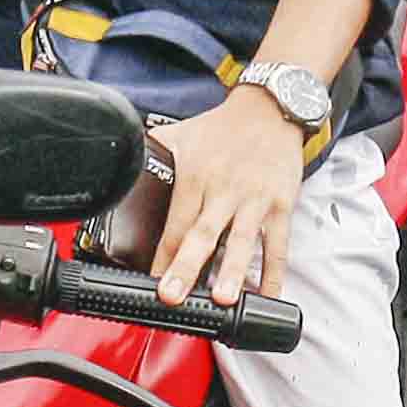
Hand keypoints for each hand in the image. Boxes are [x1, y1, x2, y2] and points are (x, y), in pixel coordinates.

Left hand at [146, 95, 307, 304]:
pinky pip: (278, 244)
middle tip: (173, 294)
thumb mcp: (182, 133)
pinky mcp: (281, 204)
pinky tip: (268, 294)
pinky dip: (273, 272)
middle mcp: (224, 190)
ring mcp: (254, 199)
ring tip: (224, 298)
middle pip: (202, 234)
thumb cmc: (223, 126)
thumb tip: (125, 161)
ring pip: (241, 241)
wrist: (270, 108)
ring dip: (232, 271)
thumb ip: (155, 151)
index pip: (175, 224)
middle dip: (187, 267)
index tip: (154, 281)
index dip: (163, 256)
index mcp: (195, 177)